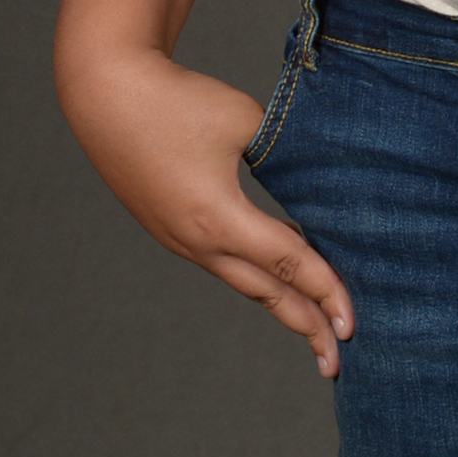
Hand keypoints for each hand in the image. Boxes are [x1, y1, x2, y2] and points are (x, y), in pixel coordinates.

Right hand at [59, 46, 353, 376]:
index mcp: (219, 219)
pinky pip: (221, 262)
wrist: (105, 93)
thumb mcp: (245, 121)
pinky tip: (272, 280)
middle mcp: (198, 241)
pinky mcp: (169, 228)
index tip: (353, 324)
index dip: (326, 291)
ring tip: (312, 328)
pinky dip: (254, 278)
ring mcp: (179, 239)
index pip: (289, 264)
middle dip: (306, 325)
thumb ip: (284, 154)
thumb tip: (316, 178)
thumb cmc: (177, 101)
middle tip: (337, 363)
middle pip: (266, 293)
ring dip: (279, 305)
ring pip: (242, 281)